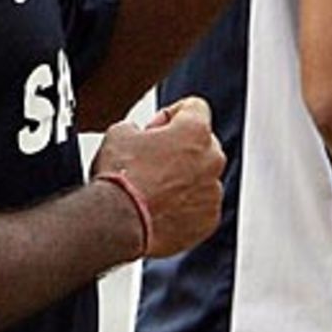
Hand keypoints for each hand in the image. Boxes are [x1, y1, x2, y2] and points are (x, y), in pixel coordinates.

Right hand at [92, 96, 224, 257]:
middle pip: (203, 143)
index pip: (195, 107)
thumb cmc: (120, 178)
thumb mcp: (119, 134)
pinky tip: (159, 210)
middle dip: (180, 149)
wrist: (118, 224)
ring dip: (183, 180)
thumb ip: (138, 128)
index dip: (170, 115)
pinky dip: (185, 207)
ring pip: (202, 177)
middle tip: (151, 161)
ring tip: (152, 191)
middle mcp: (213, 159)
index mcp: (196, 130)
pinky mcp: (208, 220)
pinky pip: (200, 206)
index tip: (154, 130)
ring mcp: (213, 192)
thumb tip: (137, 135)